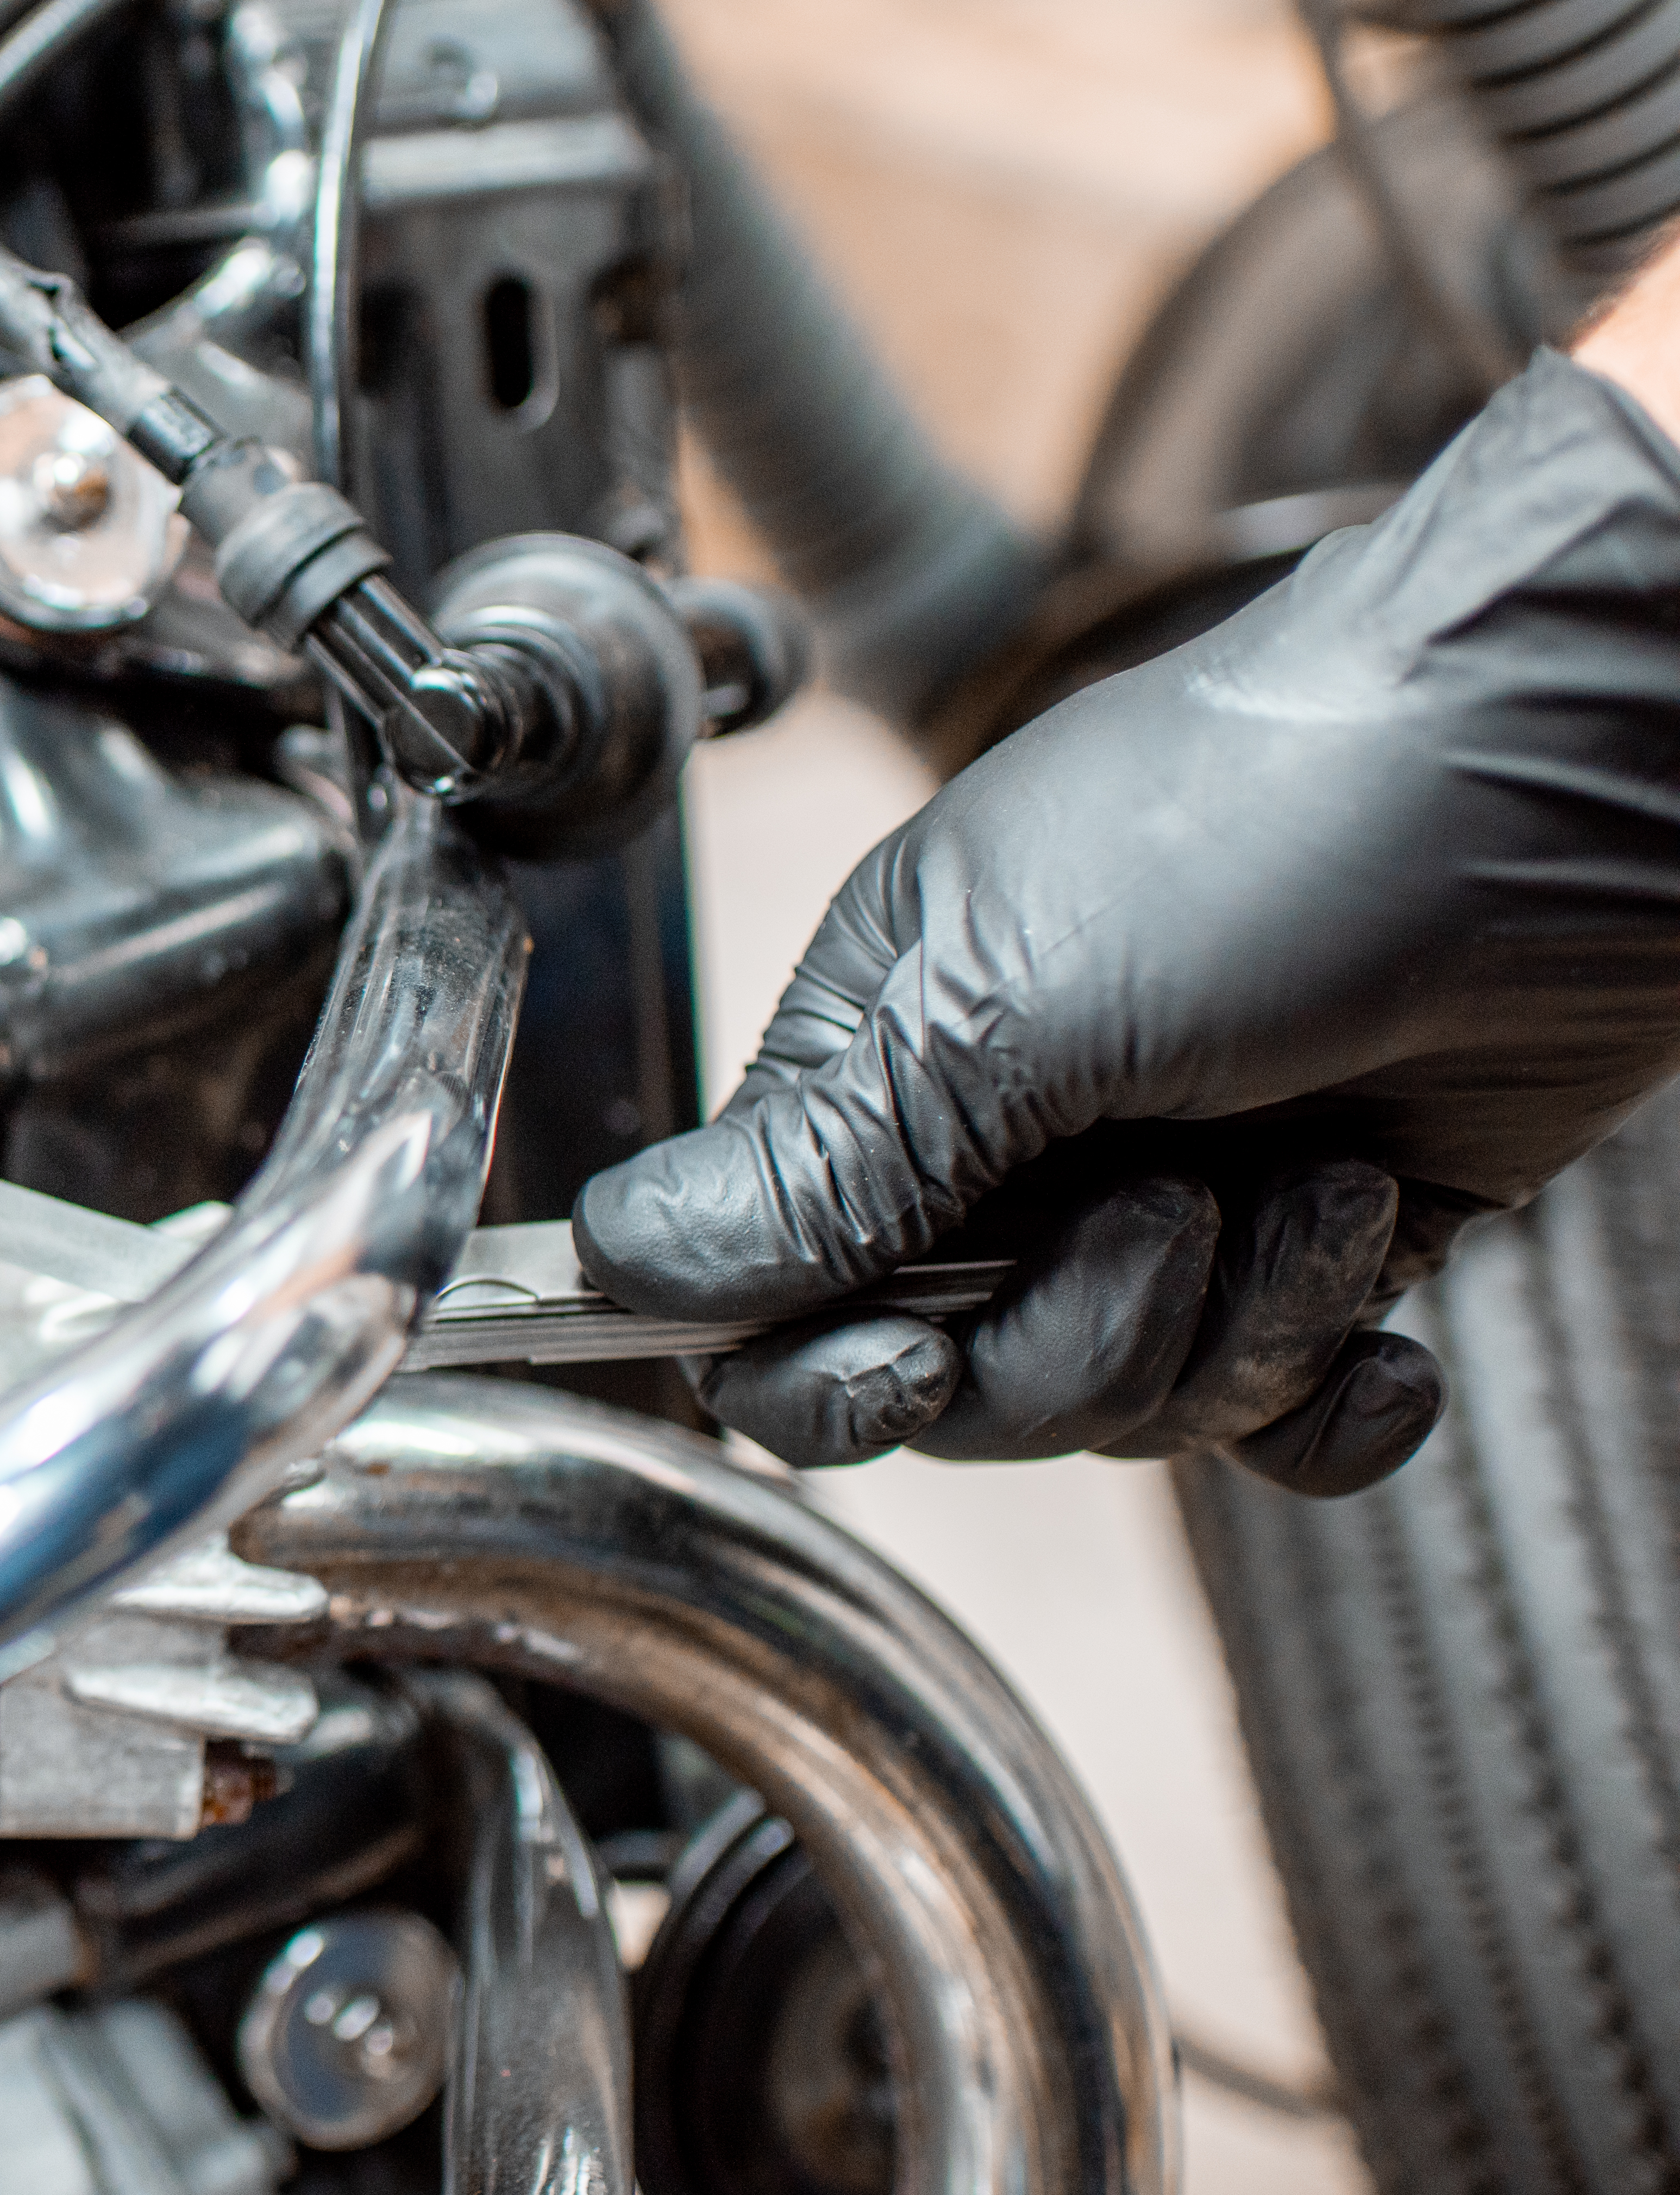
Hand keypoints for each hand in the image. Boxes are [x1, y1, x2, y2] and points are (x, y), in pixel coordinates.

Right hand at [575, 349, 1679, 1492]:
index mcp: (888, 1058)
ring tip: (1316, 1182)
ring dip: (1236, 1325)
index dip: (828, 1371)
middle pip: (961, 1387)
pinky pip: (1281, 1423)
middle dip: (1079, 1335)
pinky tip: (1382, 1324)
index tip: (905, 1364)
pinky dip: (1331, 1398)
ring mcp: (1173, 1192)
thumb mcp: (1003, 1003)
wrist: (1577, 771)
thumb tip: (617, 1259)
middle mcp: (1013, 1140)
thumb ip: (817, 1167)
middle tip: (1173, 1203)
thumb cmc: (1277, 818)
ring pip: (1129, 1405)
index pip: (771, 1298)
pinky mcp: (1326, 1240)